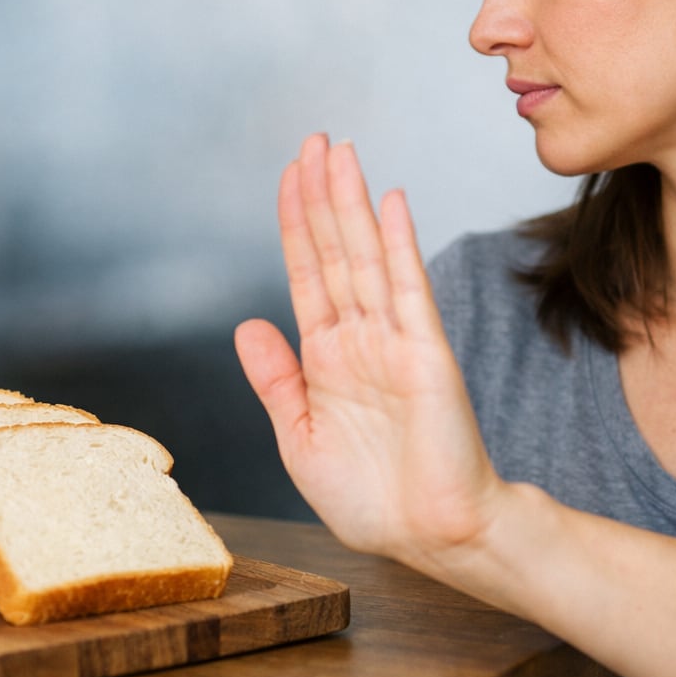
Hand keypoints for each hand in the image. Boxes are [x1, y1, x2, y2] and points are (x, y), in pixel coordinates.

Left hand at [234, 134, 505, 569]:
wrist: (428, 536)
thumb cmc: (371, 501)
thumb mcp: (298, 439)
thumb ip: (276, 381)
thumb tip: (246, 324)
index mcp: (327, 359)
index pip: (307, 275)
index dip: (295, 224)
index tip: (288, 176)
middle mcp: (360, 339)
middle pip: (336, 252)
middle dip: (322, 195)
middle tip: (312, 139)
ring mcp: (393, 341)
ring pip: (366, 257)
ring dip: (351, 203)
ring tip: (338, 151)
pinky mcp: (426, 353)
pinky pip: (409, 289)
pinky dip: (398, 244)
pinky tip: (389, 201)